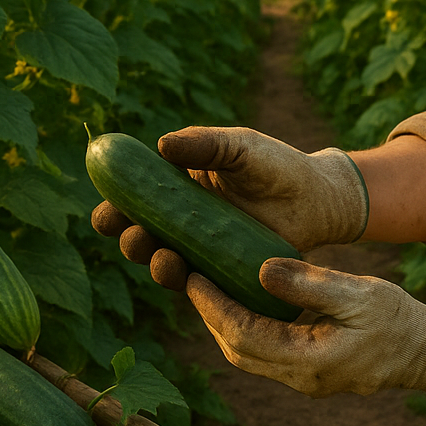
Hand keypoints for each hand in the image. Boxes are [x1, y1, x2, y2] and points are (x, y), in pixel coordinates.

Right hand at [90, 127, 369, 288]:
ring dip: (153, 262)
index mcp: (178, 185)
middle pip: (141, 232)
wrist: (319, 200)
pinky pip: (196, 282)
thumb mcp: (241, 146)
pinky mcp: (223, 272)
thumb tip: (160, 144)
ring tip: (163, 258)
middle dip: (129, 238)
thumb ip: (205, 143)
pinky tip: (187, 277)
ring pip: (163, 259)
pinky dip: (186, 282)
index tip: (106, 211)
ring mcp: (202, 248)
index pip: (135, 196)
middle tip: (133, 236)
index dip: (115, 205)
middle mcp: (183, 219)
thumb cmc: (278, 165)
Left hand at [187, 258, 425, 400]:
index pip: (245, 335)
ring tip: (205, 285)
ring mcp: (302, 379)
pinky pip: (262, 352)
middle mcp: (299, 378)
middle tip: (189, 276)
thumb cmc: (399, 321)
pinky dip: (243, 326)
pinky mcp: (306, 371)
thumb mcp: (360, 294)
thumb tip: (261, 270)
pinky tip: (237, 298)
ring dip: (223, 322)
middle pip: (236, 350)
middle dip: (209, 315)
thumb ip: (311, 285)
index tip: (193, 276)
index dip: (213, 307)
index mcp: (310, 361)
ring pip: (246, 354)